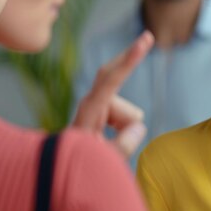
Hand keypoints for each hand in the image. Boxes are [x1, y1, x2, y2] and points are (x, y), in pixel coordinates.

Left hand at [73, 31, 153, 157]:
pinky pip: (127, 116)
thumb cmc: (80, 167)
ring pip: (128, 109)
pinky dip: (125, 126)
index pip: (111, 79)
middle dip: (129, 60)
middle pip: (115, 75)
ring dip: (126, 125)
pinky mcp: (102, 114)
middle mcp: (91, 105)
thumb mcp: (102, 162)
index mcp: (89, 112)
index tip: (143, 42)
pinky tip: (112, 140)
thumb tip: (139, 126)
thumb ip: (123, 146)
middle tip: (147, 37)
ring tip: (109, 147)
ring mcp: (96, 108)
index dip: (129, 60)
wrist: (63, 174)